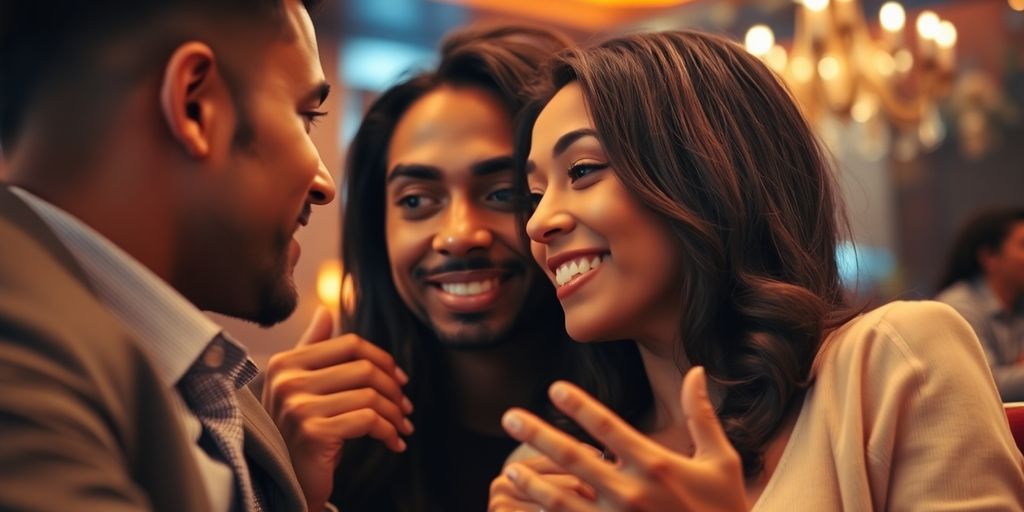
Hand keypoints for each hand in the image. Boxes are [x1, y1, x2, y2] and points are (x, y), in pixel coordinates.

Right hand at [263, 306, 412, 511]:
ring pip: (370, 396)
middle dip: (394, 390)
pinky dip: (389, 432)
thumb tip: (325, 311)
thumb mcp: (301, 386)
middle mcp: (287, 381)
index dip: (383, 359)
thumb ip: (313, 349)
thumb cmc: (299, 431)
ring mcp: (298, 406)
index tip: (400, 380)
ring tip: (402, 427)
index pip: (350, 344)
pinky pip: (368, 421)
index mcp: (285, 362)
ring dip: (395, 415)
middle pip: (364, 369)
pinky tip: (393, 442)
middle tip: (406, 409)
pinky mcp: (313, 432)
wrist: (288, 481)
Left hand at [500, 367, 747, 511]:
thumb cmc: (726, 510)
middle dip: (538, 436)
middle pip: (574, 458)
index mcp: (657, 464)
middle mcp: (633, 492)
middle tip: (509, 418)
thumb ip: (701, 416)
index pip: (608, 427)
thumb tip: (696, 370)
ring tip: (509, 472)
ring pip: (564, 501)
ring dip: (533, 485)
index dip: (579, 406)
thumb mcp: (722, 462)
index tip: (554, 388)